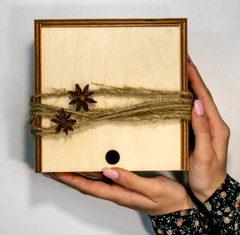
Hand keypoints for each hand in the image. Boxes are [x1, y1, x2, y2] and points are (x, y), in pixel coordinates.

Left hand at [46, 168, 191, 215]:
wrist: (177, 208)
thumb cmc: (167, 198)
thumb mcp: (151, 188)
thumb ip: (130, 180)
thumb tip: (109, 171)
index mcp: (120, 194)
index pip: (90, 187)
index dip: (72, 180)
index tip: (56, 172)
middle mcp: (116, 192)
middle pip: (86, 186)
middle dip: (67, 178)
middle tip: (52, 170)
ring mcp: (119, 189)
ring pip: (92, 182)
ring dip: (76, 176)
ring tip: (63, 168)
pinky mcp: (124, 185)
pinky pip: (102, 179)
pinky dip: (90, 174)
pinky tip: (88, 168)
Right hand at [187, 56, 229, 201]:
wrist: (211, 189)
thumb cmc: (208, 175)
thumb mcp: (206, 154)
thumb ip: (202, 129)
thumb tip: (196, 105)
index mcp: (217, 127)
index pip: (206, 99)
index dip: (197, 81)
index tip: (189, 66)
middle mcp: (212, 124)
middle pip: (202, 97)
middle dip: (194, 79)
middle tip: (184, 64)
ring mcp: (205, 127)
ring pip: (196, 103)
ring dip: (189, 88)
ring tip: (180, 75)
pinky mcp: (198, 132)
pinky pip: (191, 113)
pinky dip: (185, 101)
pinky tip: (178, 97)